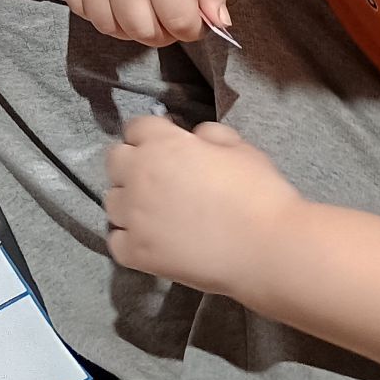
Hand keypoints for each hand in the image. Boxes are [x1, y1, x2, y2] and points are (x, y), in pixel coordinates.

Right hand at [63, 0, 227, 45]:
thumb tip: (219, 22)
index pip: (178, 21)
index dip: (195, 26)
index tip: (199, 12)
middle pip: (142, 31)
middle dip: (166, 32)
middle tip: (175, 11)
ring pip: (107, 26)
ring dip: (132, 27)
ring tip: (148, 5)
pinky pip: (79, 8)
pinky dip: (100, 13)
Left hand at [102, 114, 299, 297]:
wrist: (266, 249)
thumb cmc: (259, 193)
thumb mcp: (240, 148)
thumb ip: (210, 135)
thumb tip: (195, 137)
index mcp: (161, 144)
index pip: (136, 127)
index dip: (152, 135)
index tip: (166, 146)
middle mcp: (138, 175)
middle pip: (115, 160)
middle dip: (133, 164)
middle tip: (159, 178)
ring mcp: (133, 216)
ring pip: (112, 201)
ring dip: (129, 202)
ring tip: (155, 214)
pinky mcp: (136, 252)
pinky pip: (116, 240)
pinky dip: (129, 239)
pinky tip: (152, 240)